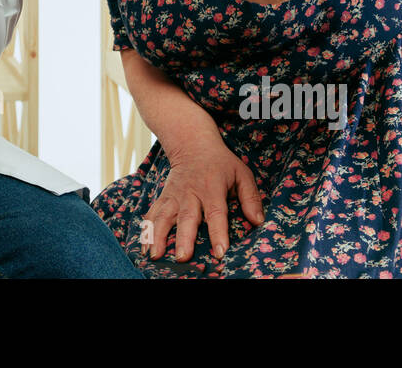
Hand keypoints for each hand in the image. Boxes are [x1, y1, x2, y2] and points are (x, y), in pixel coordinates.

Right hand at [144, 132, 264, 263]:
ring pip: (164, 217)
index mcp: (212, 188)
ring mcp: (174, 196)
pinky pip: (152, 214)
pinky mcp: (163, 197)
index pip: (216, 213)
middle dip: (183, 238)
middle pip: (186, 218)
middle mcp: (191, 193)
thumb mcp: (241, 173)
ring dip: (158, 236)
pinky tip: (143, 247)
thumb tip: (258, 221)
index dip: (218, 233)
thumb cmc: (220, 162)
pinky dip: (146, 230)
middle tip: (182, 257)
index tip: (219, 251)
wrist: (192, 143)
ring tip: (154, 256)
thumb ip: (250, 197)